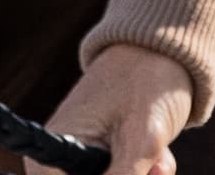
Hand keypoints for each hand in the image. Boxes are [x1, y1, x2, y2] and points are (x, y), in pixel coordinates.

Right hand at [49, 43, 193, 174]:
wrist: (164, 51)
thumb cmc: (146, 83)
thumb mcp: (140, 142)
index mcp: (50, 156)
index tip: (132, 174)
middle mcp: (57, 164)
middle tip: (157, 168)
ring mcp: (82, 164)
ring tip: (161, 158)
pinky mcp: (103, 163)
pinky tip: (158, 156)